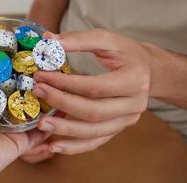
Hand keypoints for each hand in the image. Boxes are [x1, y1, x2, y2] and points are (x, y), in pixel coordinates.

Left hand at [29, 30, 150, 155]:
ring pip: (93, 132)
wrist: (148, 71)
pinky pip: (96, 142)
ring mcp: (127, 120)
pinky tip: (55, 146)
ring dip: (65, 130)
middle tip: (38, 93)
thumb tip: (48, 41)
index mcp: (134, 80)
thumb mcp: (108, 40)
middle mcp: (134, 105)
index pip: (94, 86)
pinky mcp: (118, 129)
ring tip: (41, 123)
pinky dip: (74, 146)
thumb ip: (79, 39)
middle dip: (61, 103)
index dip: (65, 83)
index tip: (41, 76)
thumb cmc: (127, 54)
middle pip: (93, 111)